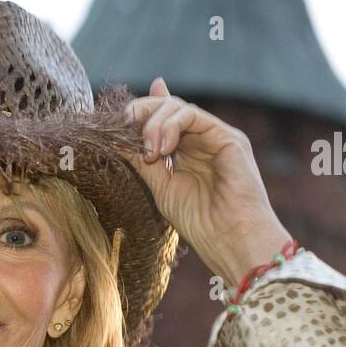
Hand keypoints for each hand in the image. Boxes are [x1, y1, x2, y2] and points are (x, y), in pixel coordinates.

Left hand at [122, 77, 292, 289]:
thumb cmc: (199, 221)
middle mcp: (202, 140)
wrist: (230, 239)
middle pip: (167, 107)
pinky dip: (171, 126)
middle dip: (141, 112)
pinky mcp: (228, 137)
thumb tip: (116, 139)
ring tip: (149, 152)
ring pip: (177, 108)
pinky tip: (162, 149)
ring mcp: (216, 136)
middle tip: (123, 128)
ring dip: (154, 124)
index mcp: (186, 152)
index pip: (160, 120)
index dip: (139, 112)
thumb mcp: (160, 186)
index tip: (115, 120)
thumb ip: (142, 160)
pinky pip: (193, 115)